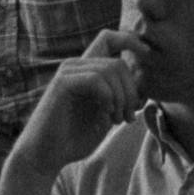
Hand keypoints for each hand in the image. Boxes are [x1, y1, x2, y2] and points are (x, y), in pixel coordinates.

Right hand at [10, 29, 147, 176]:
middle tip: (130, 116)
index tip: (148, 53)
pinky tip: (107, 115)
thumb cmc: (74, 138)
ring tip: (118, 120)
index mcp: (86, 70)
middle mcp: (76, 66)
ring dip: (122, 98)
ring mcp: (68, 72)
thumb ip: (120, 100)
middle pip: (117, 61)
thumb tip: (142, 90)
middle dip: (131, 90)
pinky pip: (96, 79)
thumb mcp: (105, 116)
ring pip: (110, 69)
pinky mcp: (62, 83)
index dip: (130, 40)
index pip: (109, 38)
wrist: (45, 155)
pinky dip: (109, 98)